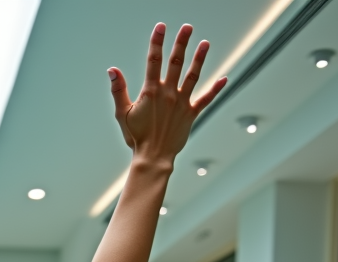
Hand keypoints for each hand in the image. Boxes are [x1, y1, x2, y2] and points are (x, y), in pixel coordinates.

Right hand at [108, 23, 225, 167]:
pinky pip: (206, 99)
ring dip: (199, 58)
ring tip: (205, 43)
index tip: (160, 27)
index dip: (157, 42)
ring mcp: (181, 103)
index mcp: (151, 92)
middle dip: (181, 43)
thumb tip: (112, 70)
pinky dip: (216, 89)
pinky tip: (224, 78)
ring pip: (193, 76)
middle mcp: (168, 94)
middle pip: (176, 63)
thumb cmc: (136, 137)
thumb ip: (118, 90)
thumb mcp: (122, 114)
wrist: (153, 157)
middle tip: (187, 27)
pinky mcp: (190, 114)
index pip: (154, 61)